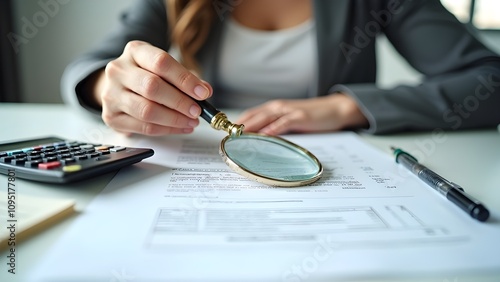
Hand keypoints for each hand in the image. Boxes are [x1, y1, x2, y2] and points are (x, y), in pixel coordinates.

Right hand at [89, 40, 211, 135]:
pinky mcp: (112, 117)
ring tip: (191, 121)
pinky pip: (143, 127)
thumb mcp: (165, 68)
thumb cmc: (147, 75)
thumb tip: (205, 90)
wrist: (118, 86)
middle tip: (197, 110)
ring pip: (146, 110)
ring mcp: (111, 94)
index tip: (202, 92)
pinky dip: (166, 129)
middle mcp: (118, 70)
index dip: (184, 79)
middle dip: (180, 101)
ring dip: (174, 119)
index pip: (161, 62)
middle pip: (152, 87)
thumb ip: (185, 78)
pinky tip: (180, 127)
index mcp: (134, 51)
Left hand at [235, 93, 368, 134]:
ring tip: (237, 136)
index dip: (235, 122)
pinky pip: (282, 123)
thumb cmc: (311, 117)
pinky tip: (263, 135)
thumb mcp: (289, 122)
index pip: (250, 114)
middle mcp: (277, 107)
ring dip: (250, 127)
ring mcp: (288, 111)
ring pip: (264, 118)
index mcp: (273, 108)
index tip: (223, 132)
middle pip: (252, 115)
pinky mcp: (299, 117)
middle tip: (224, 135)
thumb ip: (274, 128)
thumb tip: (259, 140)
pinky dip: (271, 129)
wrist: (335, 109)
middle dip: (237, 126)